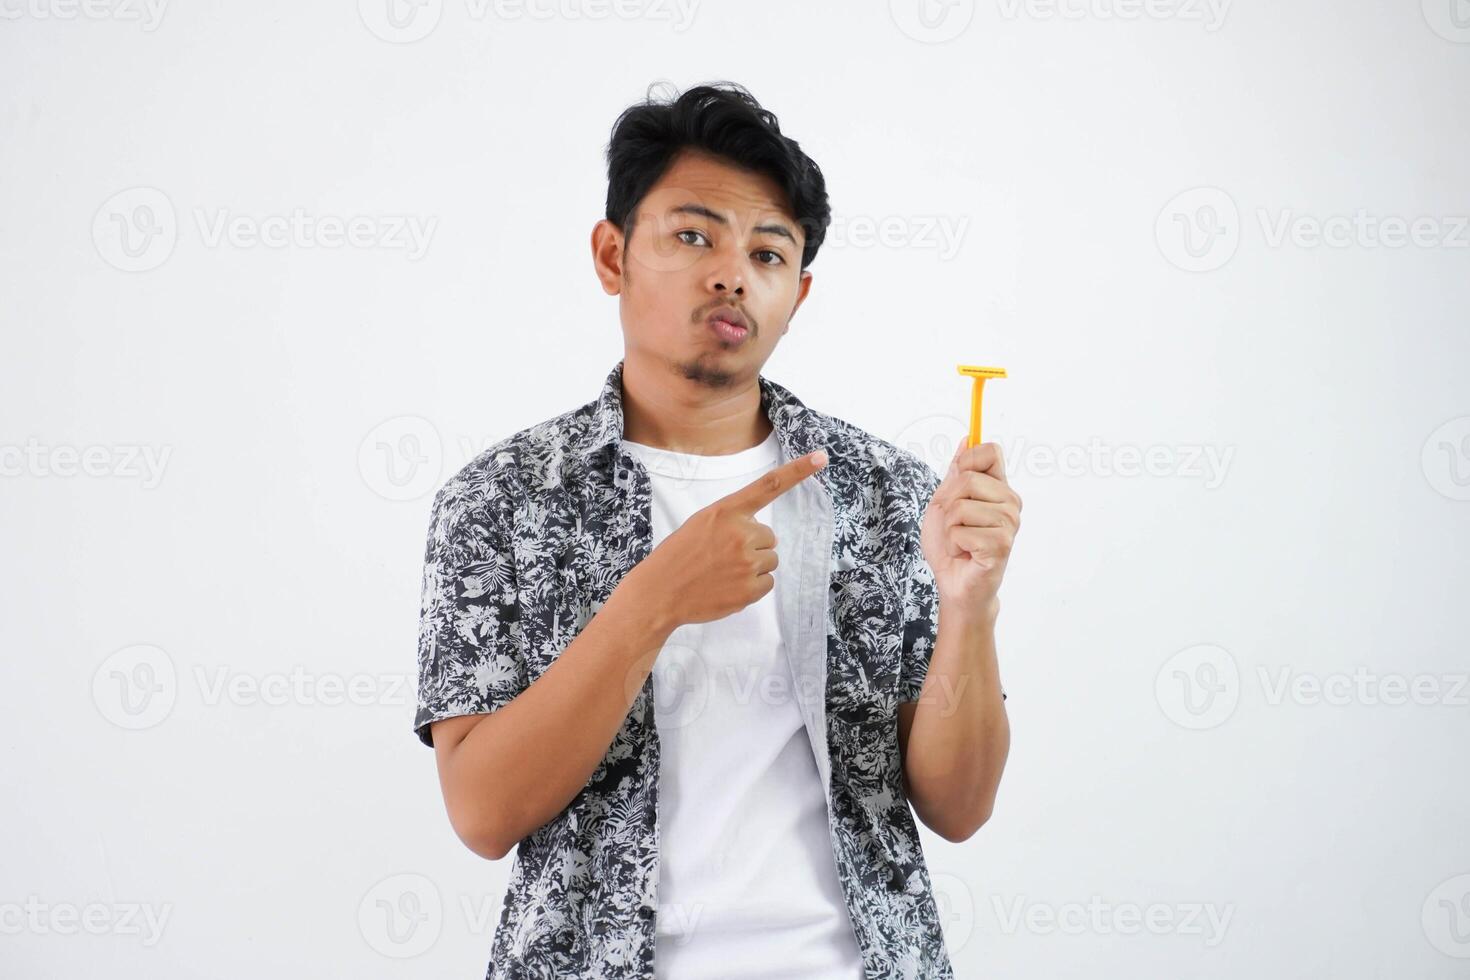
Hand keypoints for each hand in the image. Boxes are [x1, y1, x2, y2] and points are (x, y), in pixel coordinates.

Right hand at [625, 447, 828, 628]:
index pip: (768, 486)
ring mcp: (746, 562)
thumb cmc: (678, 556)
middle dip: (753, 547)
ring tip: (723, 573)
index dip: (797, 471)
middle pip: (769, 538)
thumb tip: (762, 535)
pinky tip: (727, 588)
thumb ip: (732, 521)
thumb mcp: (701, 524)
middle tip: (723, 557)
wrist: (659, 592)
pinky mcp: (749, 590)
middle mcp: (740, 533)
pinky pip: (767, 584)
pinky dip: (751, 588)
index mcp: (726, 511)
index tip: (821, 457)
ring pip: (770, 561)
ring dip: (753, 568)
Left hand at [920, 435, 1021, 614]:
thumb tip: (967, 438)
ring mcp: (1009, 523)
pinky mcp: (1001, 544)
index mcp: (999, 488)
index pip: (991, 451)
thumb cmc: (951, 545)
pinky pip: (961, 531)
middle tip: (953, 524)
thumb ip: (956, 473)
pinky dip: (953, 543)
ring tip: (960, 541)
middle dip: (947, 502)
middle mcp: (1010, 502)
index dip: (968, 460)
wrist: (954, 583)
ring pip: (961, 506)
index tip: (956, 480)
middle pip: (968, 478)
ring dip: (948, 527)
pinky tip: (965, 553)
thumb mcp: (945, 502)